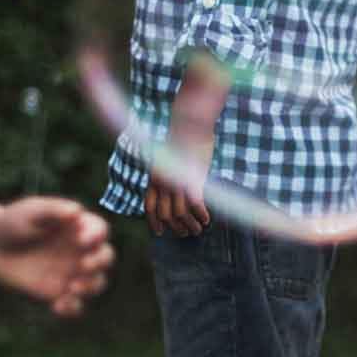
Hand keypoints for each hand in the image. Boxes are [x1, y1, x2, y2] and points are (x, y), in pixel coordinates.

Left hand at [0, 198, 113, 316]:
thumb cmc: (12, 222)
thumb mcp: (30, 211)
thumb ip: (53, 209)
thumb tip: (77, 212)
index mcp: (78, 227)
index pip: (100, 230)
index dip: (96, 236)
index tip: (80, 240)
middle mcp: (80, 251)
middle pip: (105, 257)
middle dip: (99, 263)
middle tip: (82, 265)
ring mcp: (71, 273)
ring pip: (96, 283)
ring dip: (91, 287)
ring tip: (72, 288)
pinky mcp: (58, 293)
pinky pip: (76, 306)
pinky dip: (73, 309)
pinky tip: (57, 306)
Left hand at [146, 57, 227, 237]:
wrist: (190, 123)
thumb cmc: (183, 136)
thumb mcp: (169, 157)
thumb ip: (169, 172)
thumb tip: (173, 182)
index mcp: (154, 176)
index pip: (149, 207)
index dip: (154, 222)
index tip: (160, 232)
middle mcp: (162, 182)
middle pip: (165, 214)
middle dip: (175, 227)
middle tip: (186, 233)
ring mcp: (176, 181)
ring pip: (180, 213)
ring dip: (190, 225)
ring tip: (199, 229)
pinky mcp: (192, 178)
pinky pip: (195, 204)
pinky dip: (201, 214)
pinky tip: (207, 218)